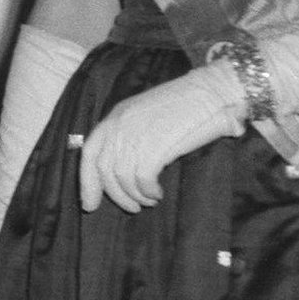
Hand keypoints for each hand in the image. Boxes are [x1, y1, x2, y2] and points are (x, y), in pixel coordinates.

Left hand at [80, 64, 244, 213]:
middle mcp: (121, 124)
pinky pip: (142, 180)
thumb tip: (117, 173)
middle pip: (104, 169)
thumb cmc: (185, 104)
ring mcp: (136, 134)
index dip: (87, 181)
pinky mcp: (154, 146)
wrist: (211, 91)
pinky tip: (157, 193)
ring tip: (148, 200)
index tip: (90, 203)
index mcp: (118, 114)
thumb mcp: (148, 114)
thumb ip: (130, 135)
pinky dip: (148, 192)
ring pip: (122, 178)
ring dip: (134, 196)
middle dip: (114, 195)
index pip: (89, 151)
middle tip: (130, 208)